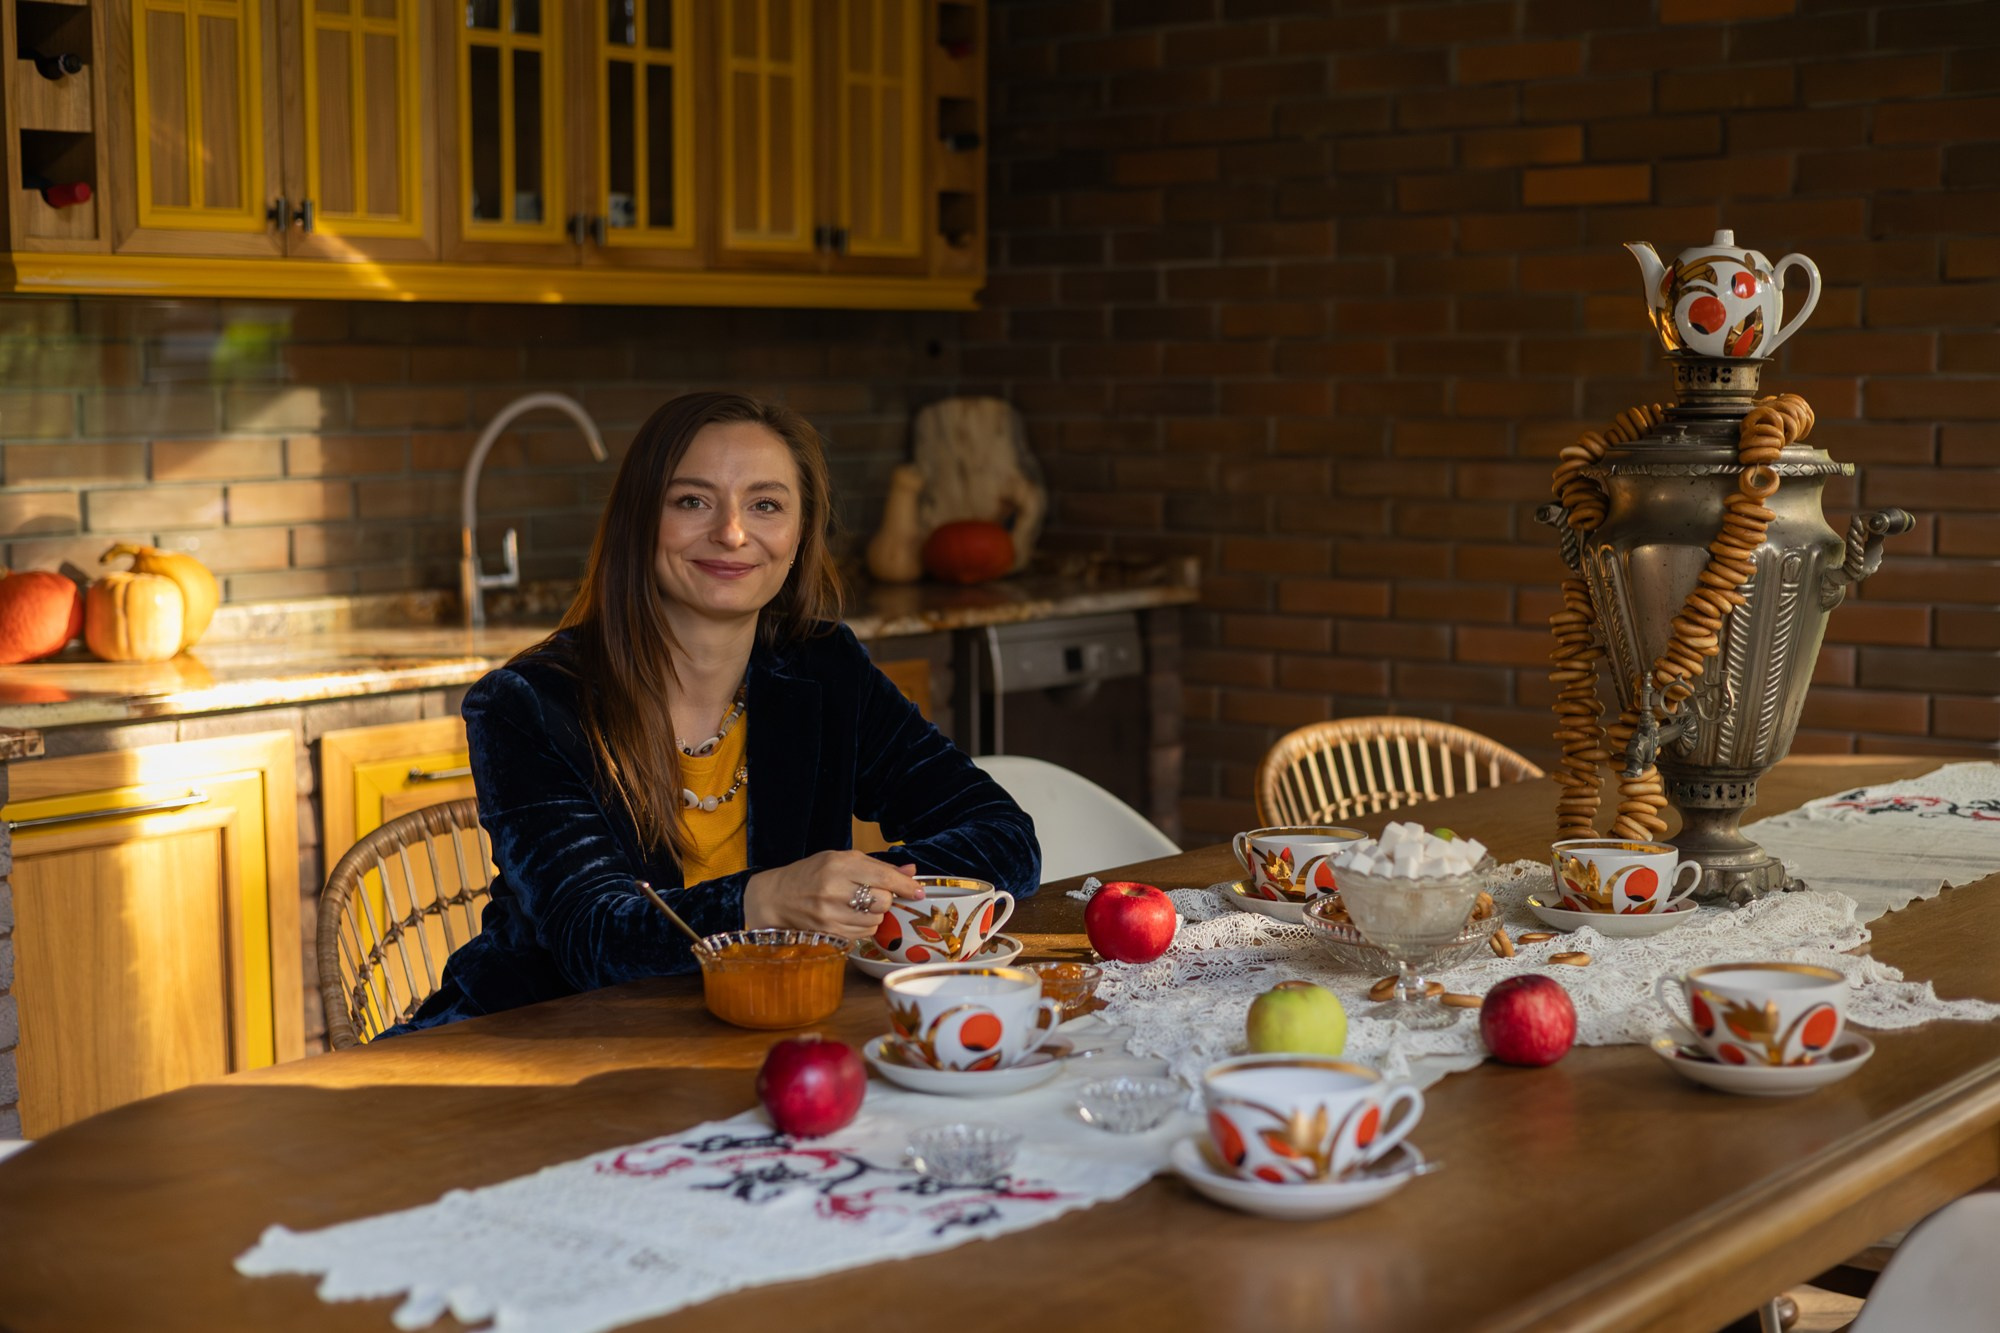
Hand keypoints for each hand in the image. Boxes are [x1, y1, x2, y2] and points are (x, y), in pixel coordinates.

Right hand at [744, 853, 921, 938]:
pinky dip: (865, 926)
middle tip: (874, 894)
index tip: (918, 891)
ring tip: (858, 905)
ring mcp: (830, 915)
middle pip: (883, 902)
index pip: (883, 877)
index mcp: (839, 865)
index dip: (905, 886)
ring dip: (875, 915)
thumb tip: (910, 871)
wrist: (776, 897)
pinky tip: (851, 916)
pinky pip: (863, 934)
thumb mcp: (840, 859)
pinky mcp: (829, 933)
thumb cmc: (810, 874)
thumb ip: (877, 866)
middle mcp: (834, 890)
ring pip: (875, 921)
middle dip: (885, 900)